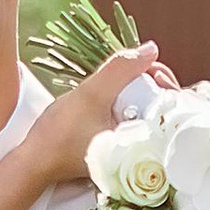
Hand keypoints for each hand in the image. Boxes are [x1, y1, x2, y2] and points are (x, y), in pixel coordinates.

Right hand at [29, 43, 165, 191]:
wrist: (35, 160)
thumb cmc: (60, 135)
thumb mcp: (92, 94)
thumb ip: (121, 70)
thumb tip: (151, 49)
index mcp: (145, 144)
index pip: (174, 111)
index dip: (166, 84)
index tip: (151, 70)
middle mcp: (144, 150)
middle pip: (164, 110)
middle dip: (155, 85)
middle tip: (143, 69)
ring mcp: (131, 148)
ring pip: (148, 113)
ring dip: (141, 92)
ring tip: (130, 79)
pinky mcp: (118, 145)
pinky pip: (134, 119)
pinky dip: (130, 104)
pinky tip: (120, 94)